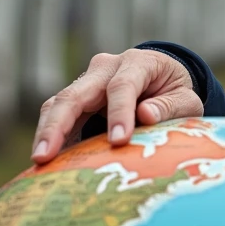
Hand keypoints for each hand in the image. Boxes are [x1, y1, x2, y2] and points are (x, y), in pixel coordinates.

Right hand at [30, 49, 202, 163]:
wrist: (162, 78)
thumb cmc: (175, 91)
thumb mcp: (186, 99)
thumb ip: (169, 107)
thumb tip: (145, 115)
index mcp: (137, 62)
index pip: (123, 86)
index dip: (119, 114)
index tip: (118, 142)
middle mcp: (105, 68)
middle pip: (75, 94)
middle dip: (58, 125)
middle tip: (44, 157)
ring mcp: (87, 82)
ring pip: (58, 104)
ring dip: (46, 133)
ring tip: (38, 162)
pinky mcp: (77, 99)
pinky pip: (58, 116)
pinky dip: (51, 137)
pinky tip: (47, 162)